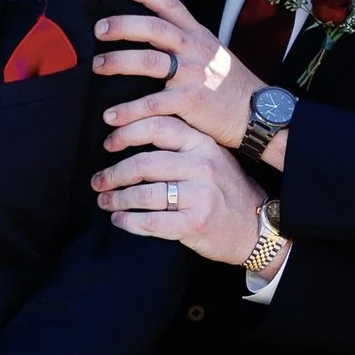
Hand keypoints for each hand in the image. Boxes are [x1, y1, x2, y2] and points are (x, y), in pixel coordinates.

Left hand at [93, 115, 270, 263]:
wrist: (256, 228)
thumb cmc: (227, 191)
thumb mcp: (213, 157)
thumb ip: (182, 145)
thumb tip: (134, 136)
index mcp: (203, 144)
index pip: (158, 127)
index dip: (126, 133)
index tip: (108, 143)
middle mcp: (202, 166)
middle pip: (143, 163)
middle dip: (114, 173)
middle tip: (98, 181)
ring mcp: (200, 196)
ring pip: (144, 194)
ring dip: (117, 199)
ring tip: (105, 201)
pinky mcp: (195, 224)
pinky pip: (150, 222)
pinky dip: (129, 221)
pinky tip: (120, 220)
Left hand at [96, 0, 261, 149]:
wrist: (257, 114)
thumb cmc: (229, 85)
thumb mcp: (212, 53)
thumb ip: (186, 41)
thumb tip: (152, 33)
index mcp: (198, 35)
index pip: (170, 5)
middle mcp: (195, 49)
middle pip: (153, 28)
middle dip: (122, 25)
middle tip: (98, 30)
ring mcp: (193, 74)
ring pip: (147, 61)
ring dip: (116, 62)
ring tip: (96, 65)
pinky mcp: (190, 101)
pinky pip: (152, 103)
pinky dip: (128, 111)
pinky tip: (110, 117)